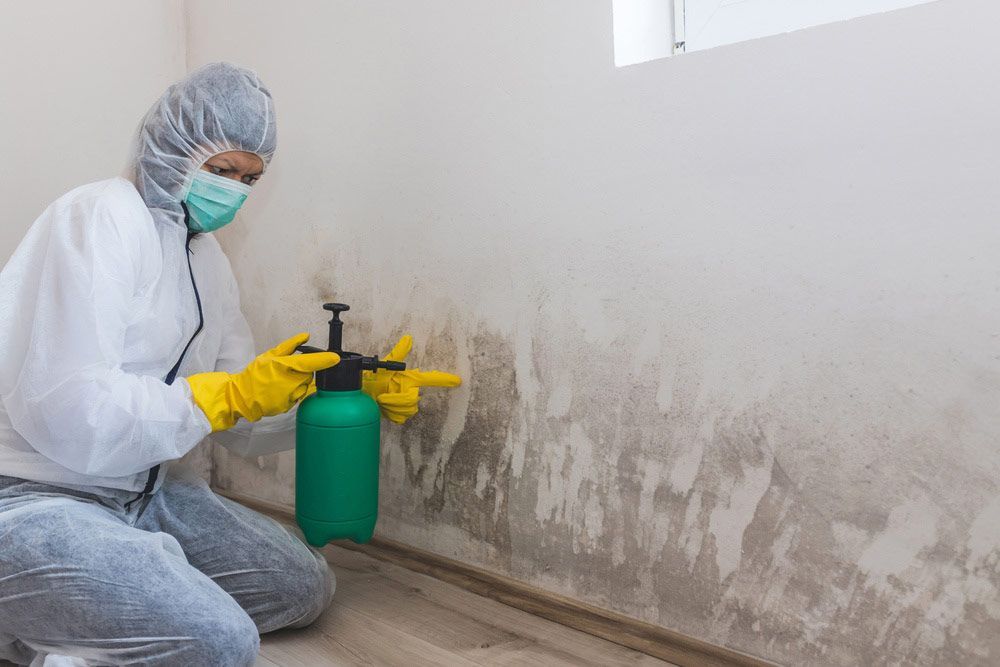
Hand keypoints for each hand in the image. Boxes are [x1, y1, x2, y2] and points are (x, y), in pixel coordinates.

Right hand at [188, 333, 339, 431]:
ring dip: (298, 383)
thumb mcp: (270, 355)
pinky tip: (280, 391)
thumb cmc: (254, 374)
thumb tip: (305, 336)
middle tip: (288, 371)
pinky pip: (298, 397)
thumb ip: (290, 345)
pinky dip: (293, 393)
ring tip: (282, 382)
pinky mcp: (288, 406)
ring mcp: (289, 395)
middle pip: (309, 375)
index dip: (324, 360)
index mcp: (284, 366)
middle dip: (303, 372)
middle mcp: (289, 382)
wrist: (241, 396)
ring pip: (304, 386)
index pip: (310, 362)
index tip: (336, 358)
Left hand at [362, 335, 461, 423]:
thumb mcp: (385, 365)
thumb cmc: (376, 378)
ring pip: (406, 410)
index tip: (457, 380)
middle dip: (396, 398)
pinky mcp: (399, 416)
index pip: (430, 379)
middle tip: (383, 395)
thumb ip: (398, 352)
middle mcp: (412, 392)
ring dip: (391, 406)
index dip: (444, 379)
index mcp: (411, 380)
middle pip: (412, 400)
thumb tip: (408, 338)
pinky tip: (384, 408)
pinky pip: (400, 418)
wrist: (365, 392)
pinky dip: (390, 414)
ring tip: (382, 400)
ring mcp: (406, 405)